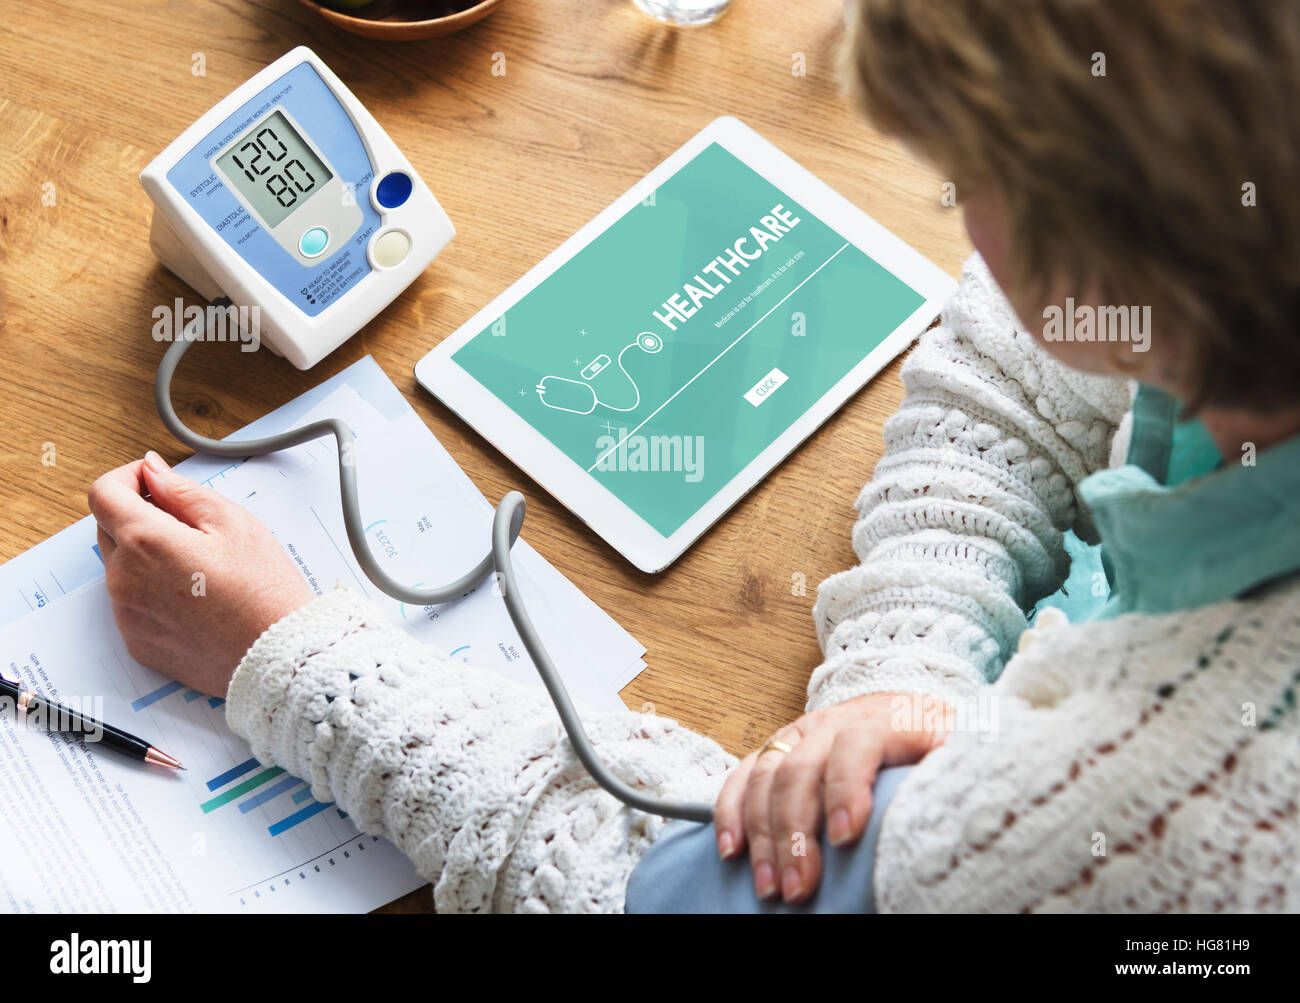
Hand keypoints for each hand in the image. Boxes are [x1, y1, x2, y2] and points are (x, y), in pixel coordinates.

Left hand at [89, 451, 314, 696]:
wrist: (277, 656)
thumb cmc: (264, 591)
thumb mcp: (232, 522)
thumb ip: (181, 490)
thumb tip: (152, 472)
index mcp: (146, 541)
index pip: (104, 493)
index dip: (128, 478)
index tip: (152, 482)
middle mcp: (124, 578)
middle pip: (109, 528)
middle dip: (139, 516)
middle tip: (189, 525)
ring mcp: (126, 614)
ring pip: (120, 567)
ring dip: (146, 556)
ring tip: (199, 568)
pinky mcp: (136, 641)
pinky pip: (131, 604)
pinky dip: (152, 592)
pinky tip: (195, 597)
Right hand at [714, 691, 951, 903]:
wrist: (909, 703)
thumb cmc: (936, 739)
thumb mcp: (959, 749)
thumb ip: (954, 774)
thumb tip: (963, 819)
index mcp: (884, 721)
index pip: (857, 745)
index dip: (846, 787)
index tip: (845, 837)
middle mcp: (833, 723)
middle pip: (801, 768)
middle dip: (794, 832)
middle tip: (800, 886)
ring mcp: (800, 733)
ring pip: (766, 776)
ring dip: (761, 834)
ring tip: (769, 885)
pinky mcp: (778, 747)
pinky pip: (743, 775)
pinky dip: (731, 811)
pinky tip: (733, 849)